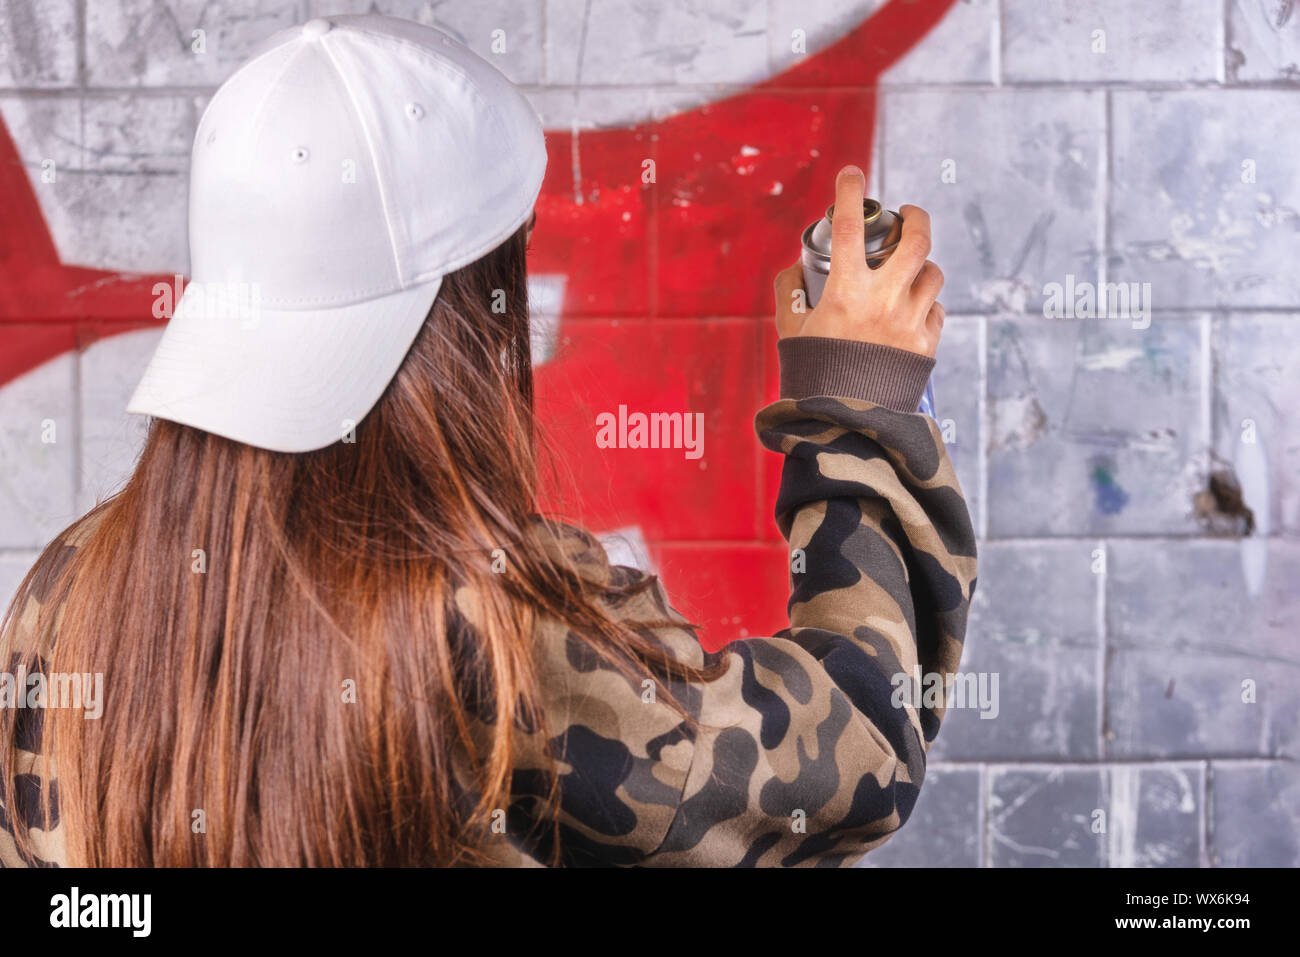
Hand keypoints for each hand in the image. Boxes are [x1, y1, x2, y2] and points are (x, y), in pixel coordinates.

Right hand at [774, 165, 944, 357]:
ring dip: (922, 266)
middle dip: (916, 218)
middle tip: (908, 215)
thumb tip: (796, 269)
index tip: (851, 174)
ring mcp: (910, 321)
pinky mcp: (926, 344)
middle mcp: (883, 300)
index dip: (850, 193)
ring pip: (933, 274)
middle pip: (917, 239)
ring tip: (910, 271)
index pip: (851, 228)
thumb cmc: (813, 376)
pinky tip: (913, 311)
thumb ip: (790, 294)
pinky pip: (937, 311)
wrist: (844, 423)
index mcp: (846, 292)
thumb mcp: (791, 332)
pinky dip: (927, 305)